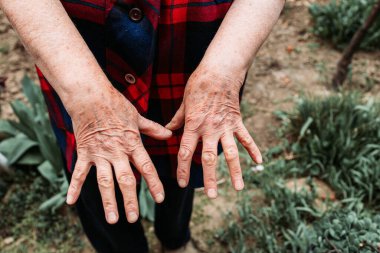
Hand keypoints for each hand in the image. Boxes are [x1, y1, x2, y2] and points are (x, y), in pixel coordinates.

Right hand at [65, 86, 171, 223]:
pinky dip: (74, 187)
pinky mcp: (85, 152)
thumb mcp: (138, 117)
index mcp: (132, 143)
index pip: (146, 167)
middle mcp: (117, 152)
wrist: (90, 96)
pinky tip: (70, 202)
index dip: (154, 184)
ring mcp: (100, 153)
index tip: (160, 199)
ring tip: (112, 219)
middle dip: (130, 200)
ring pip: (104, 181)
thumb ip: (153, 129)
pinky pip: (79, 172)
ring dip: (108, 201)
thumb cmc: (116, 105)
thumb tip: (169, 135)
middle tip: (133, 218)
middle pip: (125, 180)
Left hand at [166, 68, 261, 197]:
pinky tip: (259, 162)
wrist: (219, 71)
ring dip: (235, 171)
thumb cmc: (198, 85)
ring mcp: (226, 126)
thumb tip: (167, 131)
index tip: (181, 183)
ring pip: (231, 153)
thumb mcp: (184, 102)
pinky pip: (246, 138)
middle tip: (212, 195)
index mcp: (193, 125)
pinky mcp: (238, 122)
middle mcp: (210, 129)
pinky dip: (253, 149)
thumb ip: (177, 119)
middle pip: (209, 158)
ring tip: (238, 188)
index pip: (185, 152)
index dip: (182, 169)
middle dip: (210, 178)